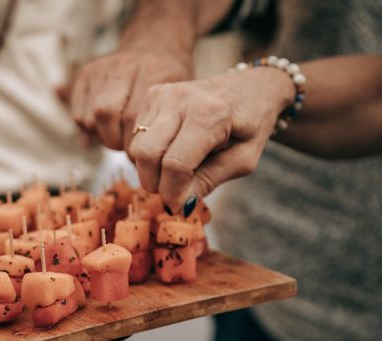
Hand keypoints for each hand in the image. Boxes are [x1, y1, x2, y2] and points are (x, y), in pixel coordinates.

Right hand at [68, 48, 192, 150]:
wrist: (157, 45)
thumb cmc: (171, 85)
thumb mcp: (181, 102)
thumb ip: (169, 130)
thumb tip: (153, 175)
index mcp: (153, 71)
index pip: (133, 117)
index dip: (134, 145)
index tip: (144, 158)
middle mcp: (125, 65)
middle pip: (105, 113)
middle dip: (115, 140)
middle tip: (128, 147)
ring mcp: (102, 67)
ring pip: (89, 116)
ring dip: (102, 135)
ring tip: (118, 136)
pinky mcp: (85, 72)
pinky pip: (78, 113)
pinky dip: (89, 129)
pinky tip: (105, 129)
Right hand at [128, 67, 294, 210]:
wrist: (253, 86)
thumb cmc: (252, 124)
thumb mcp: (243, 160)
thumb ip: (210, 181)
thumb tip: (178, 204)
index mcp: (209, 114)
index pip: (175, 164)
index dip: (173, 192)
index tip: (178, 206)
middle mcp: (180, 99)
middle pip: (146, 155)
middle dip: (155, 183)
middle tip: (172, 192)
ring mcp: (162, 94)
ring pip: (136, 147)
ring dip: (150, 169)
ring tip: (175, 171)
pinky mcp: (152, 94)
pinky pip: (136, 135)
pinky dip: (148, 153)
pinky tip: (169, 151)